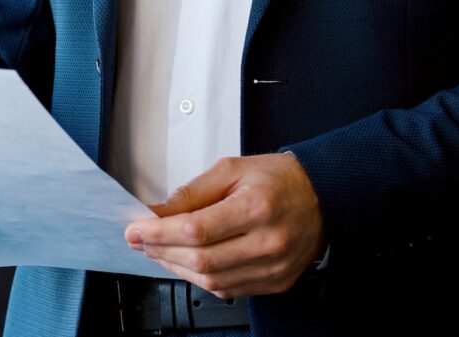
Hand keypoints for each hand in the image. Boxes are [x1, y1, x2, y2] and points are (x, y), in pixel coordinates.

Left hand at [124, 153, 324, 297]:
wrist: (323, 197)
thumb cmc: (280, 180)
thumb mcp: (232, 169)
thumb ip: (192, 193)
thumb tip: (156, 212)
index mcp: (258, 207)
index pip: (196, 229)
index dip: (158, 233)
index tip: (135, 230)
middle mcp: (268, 242)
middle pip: (200, 259)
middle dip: (161, 250)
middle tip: (141, 240)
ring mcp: (274, 267)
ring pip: (211, 280)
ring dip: (176, 267)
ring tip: (159, 250)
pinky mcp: (275, 282)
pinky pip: (227, 289)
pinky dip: (200, 278)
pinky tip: (186, 262)